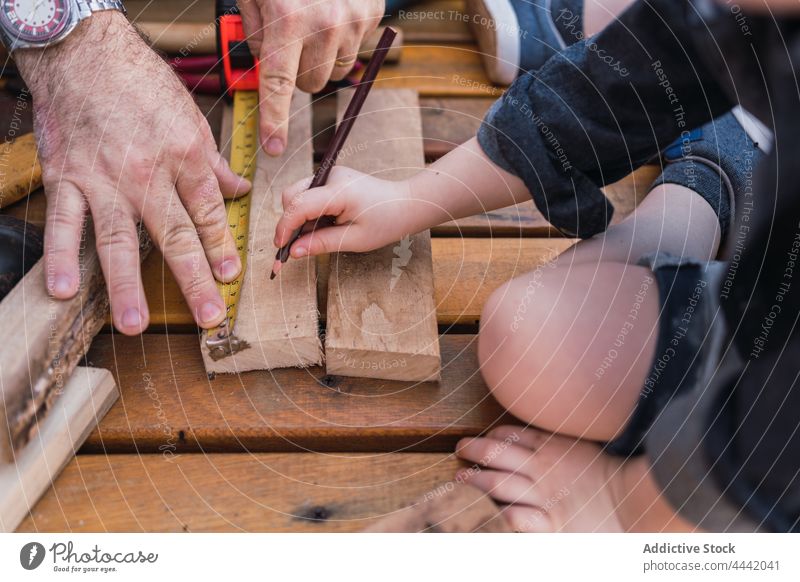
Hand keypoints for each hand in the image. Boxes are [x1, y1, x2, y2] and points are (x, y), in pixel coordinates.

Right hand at [15, 12, 249, 334]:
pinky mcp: (66, 177)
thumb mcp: (191, 117)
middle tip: (207, 315)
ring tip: (135, 323)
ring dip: (125, 284)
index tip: (231, 277)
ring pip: (118, 238)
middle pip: (174, 234)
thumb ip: (214, 163)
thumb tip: (241, 190)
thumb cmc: (142, 82)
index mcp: (185, 155)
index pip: (208, 212)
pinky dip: (59, 256)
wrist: (84, 50)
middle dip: (193, 277)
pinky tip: (63, 290)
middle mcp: (147, 172)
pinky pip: (63, 221)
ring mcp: (103, 178)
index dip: (222, 246)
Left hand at [237, 0, 382, 154]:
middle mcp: (323, 24)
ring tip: (314, 25)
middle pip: (310, 84)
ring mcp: (353, 21)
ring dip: (322, 58)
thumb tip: (267, 75)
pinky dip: (343, 40)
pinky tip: (334, 15)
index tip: (273, 149)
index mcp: (286, 20)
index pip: (279, 86)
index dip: (274, 121)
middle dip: (297, 73)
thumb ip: (256, 35)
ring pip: (335, 71)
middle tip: (291, 45)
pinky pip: (356, 50)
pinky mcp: (372, 15)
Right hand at [274, 167, 414, 257]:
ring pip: (297, 195)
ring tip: (319, 235)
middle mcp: (331, 176)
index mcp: (339, 191)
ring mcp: (330, 174)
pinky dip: (309, 212)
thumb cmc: (386, 222)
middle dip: (289, 222)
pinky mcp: (331, 178)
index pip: (299, 205)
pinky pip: (308, 194)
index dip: (285, 227)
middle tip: (297, 247)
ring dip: (299, 218)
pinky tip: (325, 225)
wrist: (405, 204)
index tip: (280, 249)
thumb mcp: (355, 239)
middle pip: (291, 196)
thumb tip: (294, 251)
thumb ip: (322, 243)